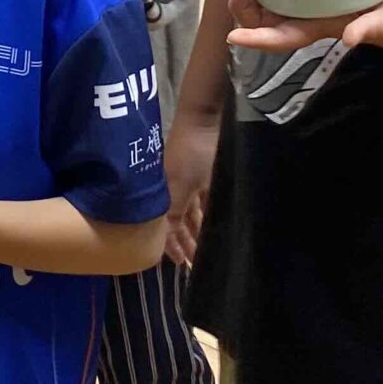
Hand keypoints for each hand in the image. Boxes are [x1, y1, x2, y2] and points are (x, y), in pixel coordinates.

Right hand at [162, 116, 217, 268]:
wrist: (205, 120)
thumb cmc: (191, 154)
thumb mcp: (181, 188)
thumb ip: (179, 215)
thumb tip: (171, 241)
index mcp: (164, 193)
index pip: (166, 227)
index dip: (171, 246)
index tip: (180, 264)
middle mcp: (176, 190)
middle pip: (180, 222)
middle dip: (187, 242)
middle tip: (197, 262)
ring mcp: (192, 182)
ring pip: (194, 214)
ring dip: (200, 231)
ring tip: (208, 250)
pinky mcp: (208, 176)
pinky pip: (207, 202)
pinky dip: (209, 216)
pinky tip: (217, 228)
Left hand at [219, 0, 382, 60]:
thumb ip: (372, 30)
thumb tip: (350, 39)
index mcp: (321, 30)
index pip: (282, 39)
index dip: (257, 40)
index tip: (233, 36)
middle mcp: (308, 18)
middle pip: (265, 19)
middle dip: (242, 8)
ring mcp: (309, 3)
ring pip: (267, 3)